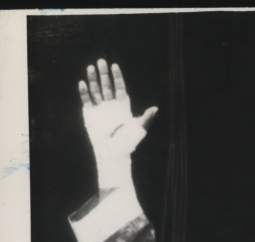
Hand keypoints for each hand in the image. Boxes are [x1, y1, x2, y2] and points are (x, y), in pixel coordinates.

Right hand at [78, 59, 157, 188]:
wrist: (113, 152)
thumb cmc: (128, 142)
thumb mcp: (139, 128)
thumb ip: (146, 118)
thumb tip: (155, 108)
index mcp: (123, 107)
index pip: (120, 88)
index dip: (117, 77)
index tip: (115, 65)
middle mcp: (111, 106)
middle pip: (107, 86)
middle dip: (104, 74)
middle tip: (101, 61)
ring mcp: (100, 109)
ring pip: (96, 90)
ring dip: (93, 79)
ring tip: (91, 67)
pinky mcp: (90, 114)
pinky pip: (87, 100)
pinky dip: (84, 92)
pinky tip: (82, 83)